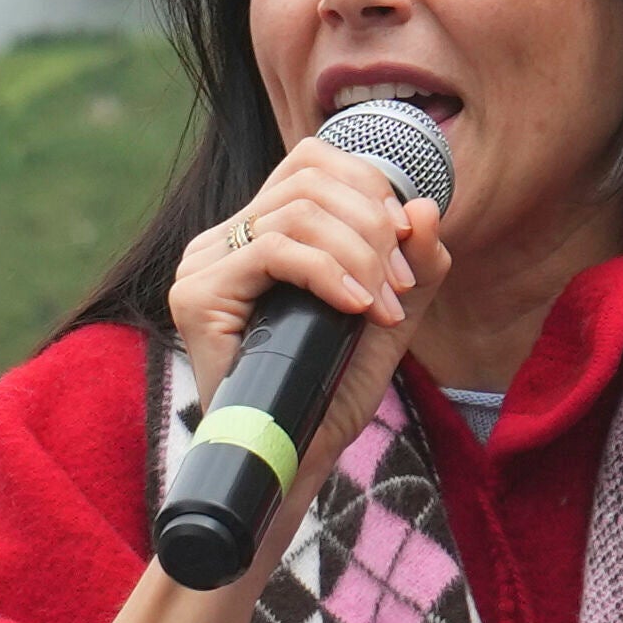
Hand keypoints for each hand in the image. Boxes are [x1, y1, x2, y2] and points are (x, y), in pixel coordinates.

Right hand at [161, 123, 452, 490]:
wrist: (294, 460)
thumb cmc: (332, 393)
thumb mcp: (390, 318)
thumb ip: (417, 266)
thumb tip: (427, 208)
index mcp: (261, 231)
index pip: (311, 161)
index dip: (369, 186)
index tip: (405, 245)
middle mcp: (225, 238)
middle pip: (309, 179)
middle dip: (372, 227)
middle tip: (401, 286)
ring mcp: (204, 263)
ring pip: (297, 211)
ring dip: (358, 254)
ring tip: (380, 306)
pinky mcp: (196, 294)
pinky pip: (272, 249)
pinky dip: (327, 272)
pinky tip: (355, 307)